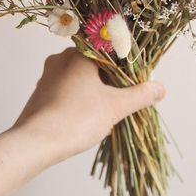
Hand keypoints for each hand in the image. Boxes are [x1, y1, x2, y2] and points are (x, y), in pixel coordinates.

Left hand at [12, 48, 165, 163]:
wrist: (34, 143)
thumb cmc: (76, 118)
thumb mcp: (115, 106)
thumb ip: (140, 95)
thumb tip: (160, 88)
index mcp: (79, 54)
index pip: (110, 52)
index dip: (125, 68)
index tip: (134, 85)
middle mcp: (60, 59)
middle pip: (94, 65)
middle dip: (110, 82)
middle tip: (121, 102)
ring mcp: (47, 76)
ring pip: (79, 79)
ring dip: (93, 92)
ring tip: (103, 113)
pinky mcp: (40, 94)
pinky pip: (66, 91)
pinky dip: (78, 101)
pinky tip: (83, 119)